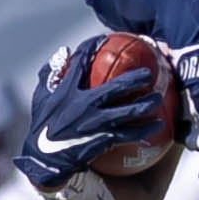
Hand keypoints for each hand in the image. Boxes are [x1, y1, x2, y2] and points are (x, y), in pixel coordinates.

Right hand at [15, 37, 171, 191]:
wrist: (42, 159)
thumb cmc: (41, 127)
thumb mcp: (40, 98)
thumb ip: (49, 74)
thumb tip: (63, 51)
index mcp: (66, 91)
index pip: (80, 62)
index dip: (92, 48)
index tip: (103, 39)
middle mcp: (82, 105)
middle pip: (113, 87)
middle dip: (133, 79)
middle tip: (148, 73)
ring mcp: (93, 123)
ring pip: (125, 112)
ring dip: (144, 105)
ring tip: (158, 99)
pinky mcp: (100, 140)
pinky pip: (126, 134)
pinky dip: (142, 131)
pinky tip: (157, 127)